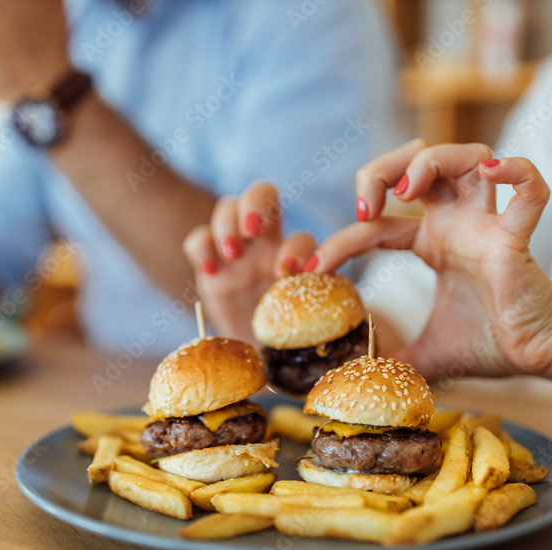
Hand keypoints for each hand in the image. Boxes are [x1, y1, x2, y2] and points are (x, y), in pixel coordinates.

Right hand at [182, 182, 316, 343]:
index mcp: (296, 259)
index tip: (289, 273)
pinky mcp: (207, 263)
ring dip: (228, 223)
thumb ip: (320, 315)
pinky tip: (209, 270)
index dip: (296, 249)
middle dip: (257, 204)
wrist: (249, 352)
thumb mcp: (305, 328)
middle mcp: (265, 245)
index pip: (301, 237)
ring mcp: (234, 250)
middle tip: (253, 230)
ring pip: (228, 206)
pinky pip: (198, 237)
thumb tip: (353, 319)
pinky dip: (201, 247)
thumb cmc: (284, 339)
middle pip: (263, 194)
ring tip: (232, 253)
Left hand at [312, 141, 551, 380]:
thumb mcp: (425, 353)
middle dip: (382, 169)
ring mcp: (488, 224)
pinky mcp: (517, 238)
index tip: (312, 267)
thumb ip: (394, 359)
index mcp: (434, 242)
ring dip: (430, 162)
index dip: (343, 239)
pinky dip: (517, 171)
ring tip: (405, 194)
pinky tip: (494, 171)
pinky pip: (530, 190)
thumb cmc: (491, 344)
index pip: (379, 224)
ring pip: (468, 156)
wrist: (540, 357)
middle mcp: (458, 223)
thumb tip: (359, 382)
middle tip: (365, 206)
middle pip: (419, 161)